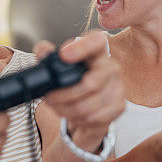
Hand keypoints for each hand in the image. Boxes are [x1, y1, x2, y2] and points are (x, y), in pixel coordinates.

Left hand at [35, 31, 124, 150]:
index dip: (81, 48)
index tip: (63, 55)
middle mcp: (111, 66)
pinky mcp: (119, 106)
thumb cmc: (77, 79)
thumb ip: (48, 54)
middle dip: (64, 94)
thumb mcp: (60, 64)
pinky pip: (94, 117)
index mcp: (97, 51)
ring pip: (89, 105)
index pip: (96, 42)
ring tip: (56, 107)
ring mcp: (118, 87)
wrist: (92, 101)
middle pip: (90, 83)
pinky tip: (70, 114)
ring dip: (66, 109)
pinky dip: (77, 119)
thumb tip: (42, 51)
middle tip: (50, 97)